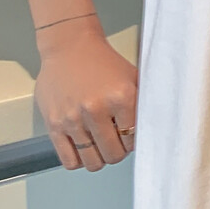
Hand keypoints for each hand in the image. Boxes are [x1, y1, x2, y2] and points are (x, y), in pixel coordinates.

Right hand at [34, 16, 138, 171]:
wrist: (70, 46)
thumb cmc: (102, 61)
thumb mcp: (131, 76)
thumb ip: (143, 102)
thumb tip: (155, 127)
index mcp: (121, 96)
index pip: (133, 139)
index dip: (133, 141)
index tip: (130, 136)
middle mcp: (96, 109)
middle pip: (113, 155)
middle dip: (118, 152)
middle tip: (117, 143)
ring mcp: (73, 119)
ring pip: (93, 162)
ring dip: (100, 157)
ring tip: (100, 145)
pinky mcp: (54, 125)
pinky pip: (69, 161)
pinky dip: (80, 161)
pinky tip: (84, 148)